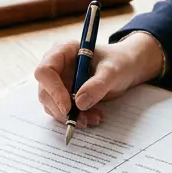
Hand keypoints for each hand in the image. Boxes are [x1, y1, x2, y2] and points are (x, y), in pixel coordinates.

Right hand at [33, 32, 164, 128]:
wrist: (126, 68)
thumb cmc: (119, 62)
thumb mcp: (113, 71)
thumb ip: (98, 84)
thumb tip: (79, 103)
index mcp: (63, 51)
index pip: (45, 71)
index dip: (53, 90)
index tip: (68, 107)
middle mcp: (57, 66)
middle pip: (45, 91)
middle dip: (63, 110)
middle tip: (83, 120)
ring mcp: (58, 81)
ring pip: (53, 105)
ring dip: (71, 116)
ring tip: (95, 118)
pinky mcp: (64, 95)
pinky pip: (62, 110)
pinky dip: (76, 117)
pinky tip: (94, 116)